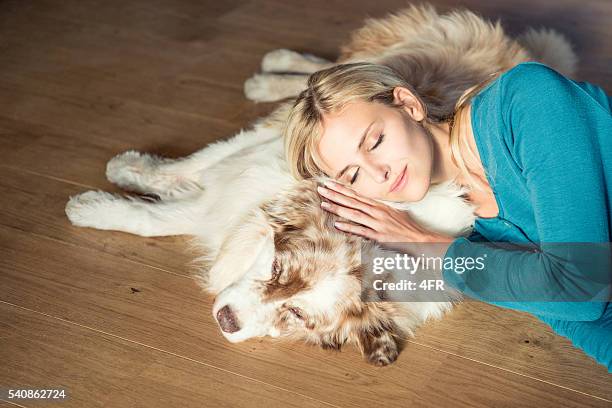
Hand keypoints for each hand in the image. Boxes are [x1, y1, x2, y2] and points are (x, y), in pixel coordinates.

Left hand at [317, 180, 452, 244]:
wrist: (420, 239)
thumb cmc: (407, 227)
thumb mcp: (394, 213)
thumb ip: (381, 210)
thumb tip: (372, 207)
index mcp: (379, 206)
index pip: (357, 195)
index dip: (342, 188)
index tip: (330, 183)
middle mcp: (377, 212)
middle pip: (352, 201)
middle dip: (335, 194)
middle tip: (321, 188)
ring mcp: (378, 223)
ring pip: (354, 214)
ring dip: (338, 208)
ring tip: (323, 204)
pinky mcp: (379, 236)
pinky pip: (361, 230)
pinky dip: (349, 227)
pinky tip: (337, 224)